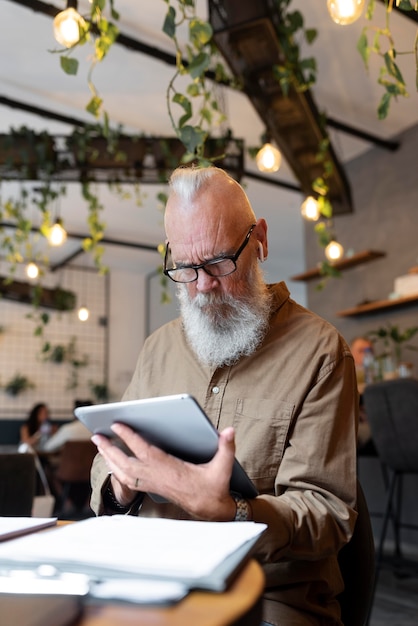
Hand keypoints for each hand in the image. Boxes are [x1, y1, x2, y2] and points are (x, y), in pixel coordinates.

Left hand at [91, 424, 236, 520]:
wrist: (211, 511)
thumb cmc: (215, 487)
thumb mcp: (223, 467)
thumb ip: (226, 447)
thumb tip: (229, 430)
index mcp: (170, 469)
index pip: (145, 450)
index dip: (130, 437)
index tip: (117, 425)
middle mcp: (157, 477)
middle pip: (126, 463)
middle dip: (109, 449)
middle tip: (96, 435)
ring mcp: (153, 484)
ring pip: (124, 473)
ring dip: (109, 459)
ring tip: (99, 445)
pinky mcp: (153, 488)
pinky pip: (128, 480)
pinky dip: (116, 470)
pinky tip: (111, 462)